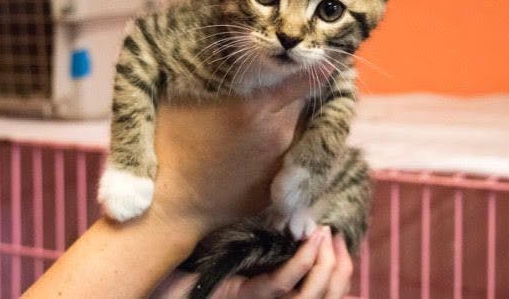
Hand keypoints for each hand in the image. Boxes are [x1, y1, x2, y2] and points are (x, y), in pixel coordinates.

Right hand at [150, 72, 317, 233]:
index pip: (302, 81)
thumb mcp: (184, 99)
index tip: (331, 58)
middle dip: (296, 96)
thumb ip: (212, 78)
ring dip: (288, 125)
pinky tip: (254, 153)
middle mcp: (277, 134)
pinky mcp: (275, 188)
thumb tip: (230, 57)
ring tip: (265, 124)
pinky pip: (286, 162)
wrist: (172, 204)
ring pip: (297, 134)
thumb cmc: (171, 145)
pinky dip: (278, 153)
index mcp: (255, 108)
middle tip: (285, 90)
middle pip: (302, 106)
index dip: (318, 68)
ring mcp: (278, 164)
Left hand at [153, 227, 352, 298]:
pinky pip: (280, 283)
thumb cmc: (200, 260)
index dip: (340, 268)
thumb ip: (268, 241)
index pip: (321, 289)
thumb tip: (294, 217)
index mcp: (275, 293)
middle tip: (337, 236)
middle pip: (323, 296)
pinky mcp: (246, 297)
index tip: (341, 238)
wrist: (167, 279)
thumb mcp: (242, 247)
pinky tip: (309, 242)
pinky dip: (299, 262)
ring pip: (308, 295)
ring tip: (326, 235)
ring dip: (324, 265)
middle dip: (339, 268)